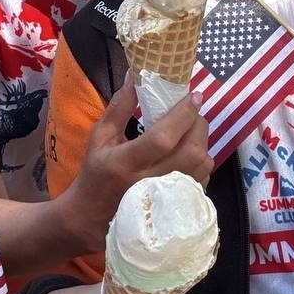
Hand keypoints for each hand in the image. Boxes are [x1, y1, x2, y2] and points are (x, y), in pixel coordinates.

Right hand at [66, 79, 211, 252]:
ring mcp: (164, 199)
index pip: (162, 138)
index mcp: (124, 163)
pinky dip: (200, 163)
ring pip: (201, 166)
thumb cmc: (95, 173)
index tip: (194, 95)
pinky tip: (188, 155)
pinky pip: (201, 180)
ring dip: (202, 143)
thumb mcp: (99, 138)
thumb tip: (136, 75)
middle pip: (190, 152)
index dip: (182, 115)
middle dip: (198, 125)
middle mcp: (147, 183)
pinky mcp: (176, 208)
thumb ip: (119, 107)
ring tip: (191, 132)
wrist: (92, 219)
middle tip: (193, 112)